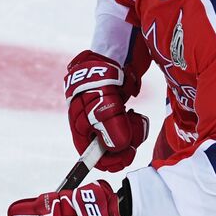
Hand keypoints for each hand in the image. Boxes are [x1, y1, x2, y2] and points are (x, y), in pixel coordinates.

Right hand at [65, 51, 148, 171]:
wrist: (112, 54)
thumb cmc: (103, 77)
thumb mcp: (105, 101)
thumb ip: (110, 125)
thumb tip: (120, 147)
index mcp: (80, 126)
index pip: (91, 156)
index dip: (109, 161)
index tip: (128, 155)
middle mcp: (90, 127)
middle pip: (109, 151)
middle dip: (126, 145)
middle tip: (134, 131)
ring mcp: (104, 121)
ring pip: (121, 141)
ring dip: (132, 134)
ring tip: (135, 118)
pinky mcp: (116, 114)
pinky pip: (128, 129)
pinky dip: (134, 126)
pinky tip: (135, 115)